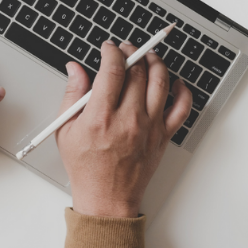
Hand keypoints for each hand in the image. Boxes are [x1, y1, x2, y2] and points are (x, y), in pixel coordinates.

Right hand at [56, 40, 191, 217]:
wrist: (107, 199)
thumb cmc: (86, 168)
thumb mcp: (66, 130)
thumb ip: (72, 95)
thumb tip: (75, 69)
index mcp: (101, 117)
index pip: (113, 70)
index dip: (112, 51)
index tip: (108, 48)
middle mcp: (128, 119)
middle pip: (138, 71)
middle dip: (132, 52)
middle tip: (125, 49)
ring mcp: (149, 127)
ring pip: (161, 82)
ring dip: (155, 62)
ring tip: (147, 56)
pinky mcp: (163, 136)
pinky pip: (182, 108)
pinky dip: (181, 90)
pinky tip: (173, 82)